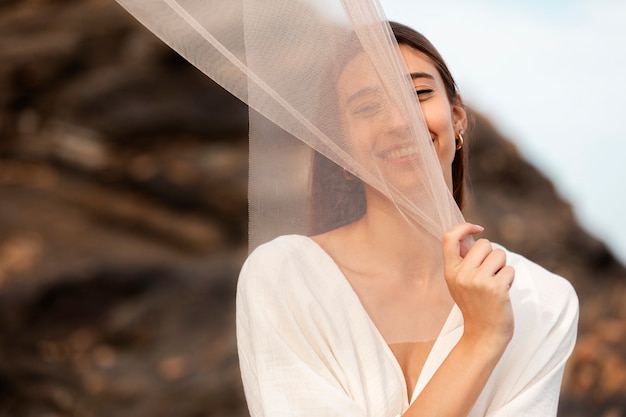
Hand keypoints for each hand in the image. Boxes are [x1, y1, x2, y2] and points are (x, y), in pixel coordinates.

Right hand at [442, 223, 514, 349]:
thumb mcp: (460, 282)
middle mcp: (461, 274)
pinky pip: (509, 269)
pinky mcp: (496, 288)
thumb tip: (470, 235)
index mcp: (450, 271)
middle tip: (489, 273)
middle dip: (492, 255)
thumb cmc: (475, 305)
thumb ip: (463, 260)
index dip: (464, 227)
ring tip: (495, 283)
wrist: (483, 334)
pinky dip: (510, 279)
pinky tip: (502, 292)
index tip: (477, 229)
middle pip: (484, 244)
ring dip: (502, 267)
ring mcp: (478, 281)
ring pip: (499, 255)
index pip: (449, 237)